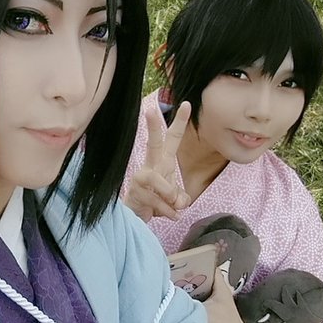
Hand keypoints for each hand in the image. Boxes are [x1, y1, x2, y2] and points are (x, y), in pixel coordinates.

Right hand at [125, 100, 191, 221]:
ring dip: (170, 195)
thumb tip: (179, 201)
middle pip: (152, 144)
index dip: (180, 122)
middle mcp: (150, 166)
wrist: (135, 218)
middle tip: (149, 110)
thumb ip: (181, 196)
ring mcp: (141, 179)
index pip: (172, 139)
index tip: (187, 104)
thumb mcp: (174, 198)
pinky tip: (170, 216)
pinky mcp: (135, 193)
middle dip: (152, 128)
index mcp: (163, 162)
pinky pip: (158, 202)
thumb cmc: (155, 202)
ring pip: (158, 180)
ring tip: (174, 207)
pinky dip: (168, 212)